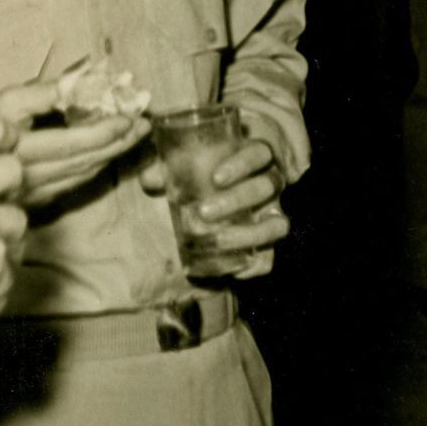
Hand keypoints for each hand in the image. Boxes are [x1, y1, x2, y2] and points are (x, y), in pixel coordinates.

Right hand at [9, 107, 151, 209]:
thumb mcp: (4, 101)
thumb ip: (42, 93)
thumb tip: (82, 83)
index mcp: (17, 145)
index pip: (70, 142)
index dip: (102, 131)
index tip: (128, 118)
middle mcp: (23, 173)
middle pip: (81, 161)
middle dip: (117, 144)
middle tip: (144, 126)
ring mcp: (27, 193)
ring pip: (77, 176)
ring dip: (110, 157)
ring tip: (135, 137)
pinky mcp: (29, 203)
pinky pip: (68, 187)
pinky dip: (92, 170)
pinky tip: (106, 157)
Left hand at [138, 133, 290, 275]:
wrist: (227, 187)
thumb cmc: (208, 168)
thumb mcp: (191, 162)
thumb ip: (170, 167)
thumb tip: (149, 180)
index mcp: (255, 157)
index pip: (259, 154)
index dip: (242, 165)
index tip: (216, 178)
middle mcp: (270, 183)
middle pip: (267, 187)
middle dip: (237, 200)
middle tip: (203, 212)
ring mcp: (273, 212)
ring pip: (277, 224)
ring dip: (250, 234)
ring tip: (218, 241)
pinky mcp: (267, 241)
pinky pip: (271, 256)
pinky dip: (257, 265)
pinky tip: (235, 272)